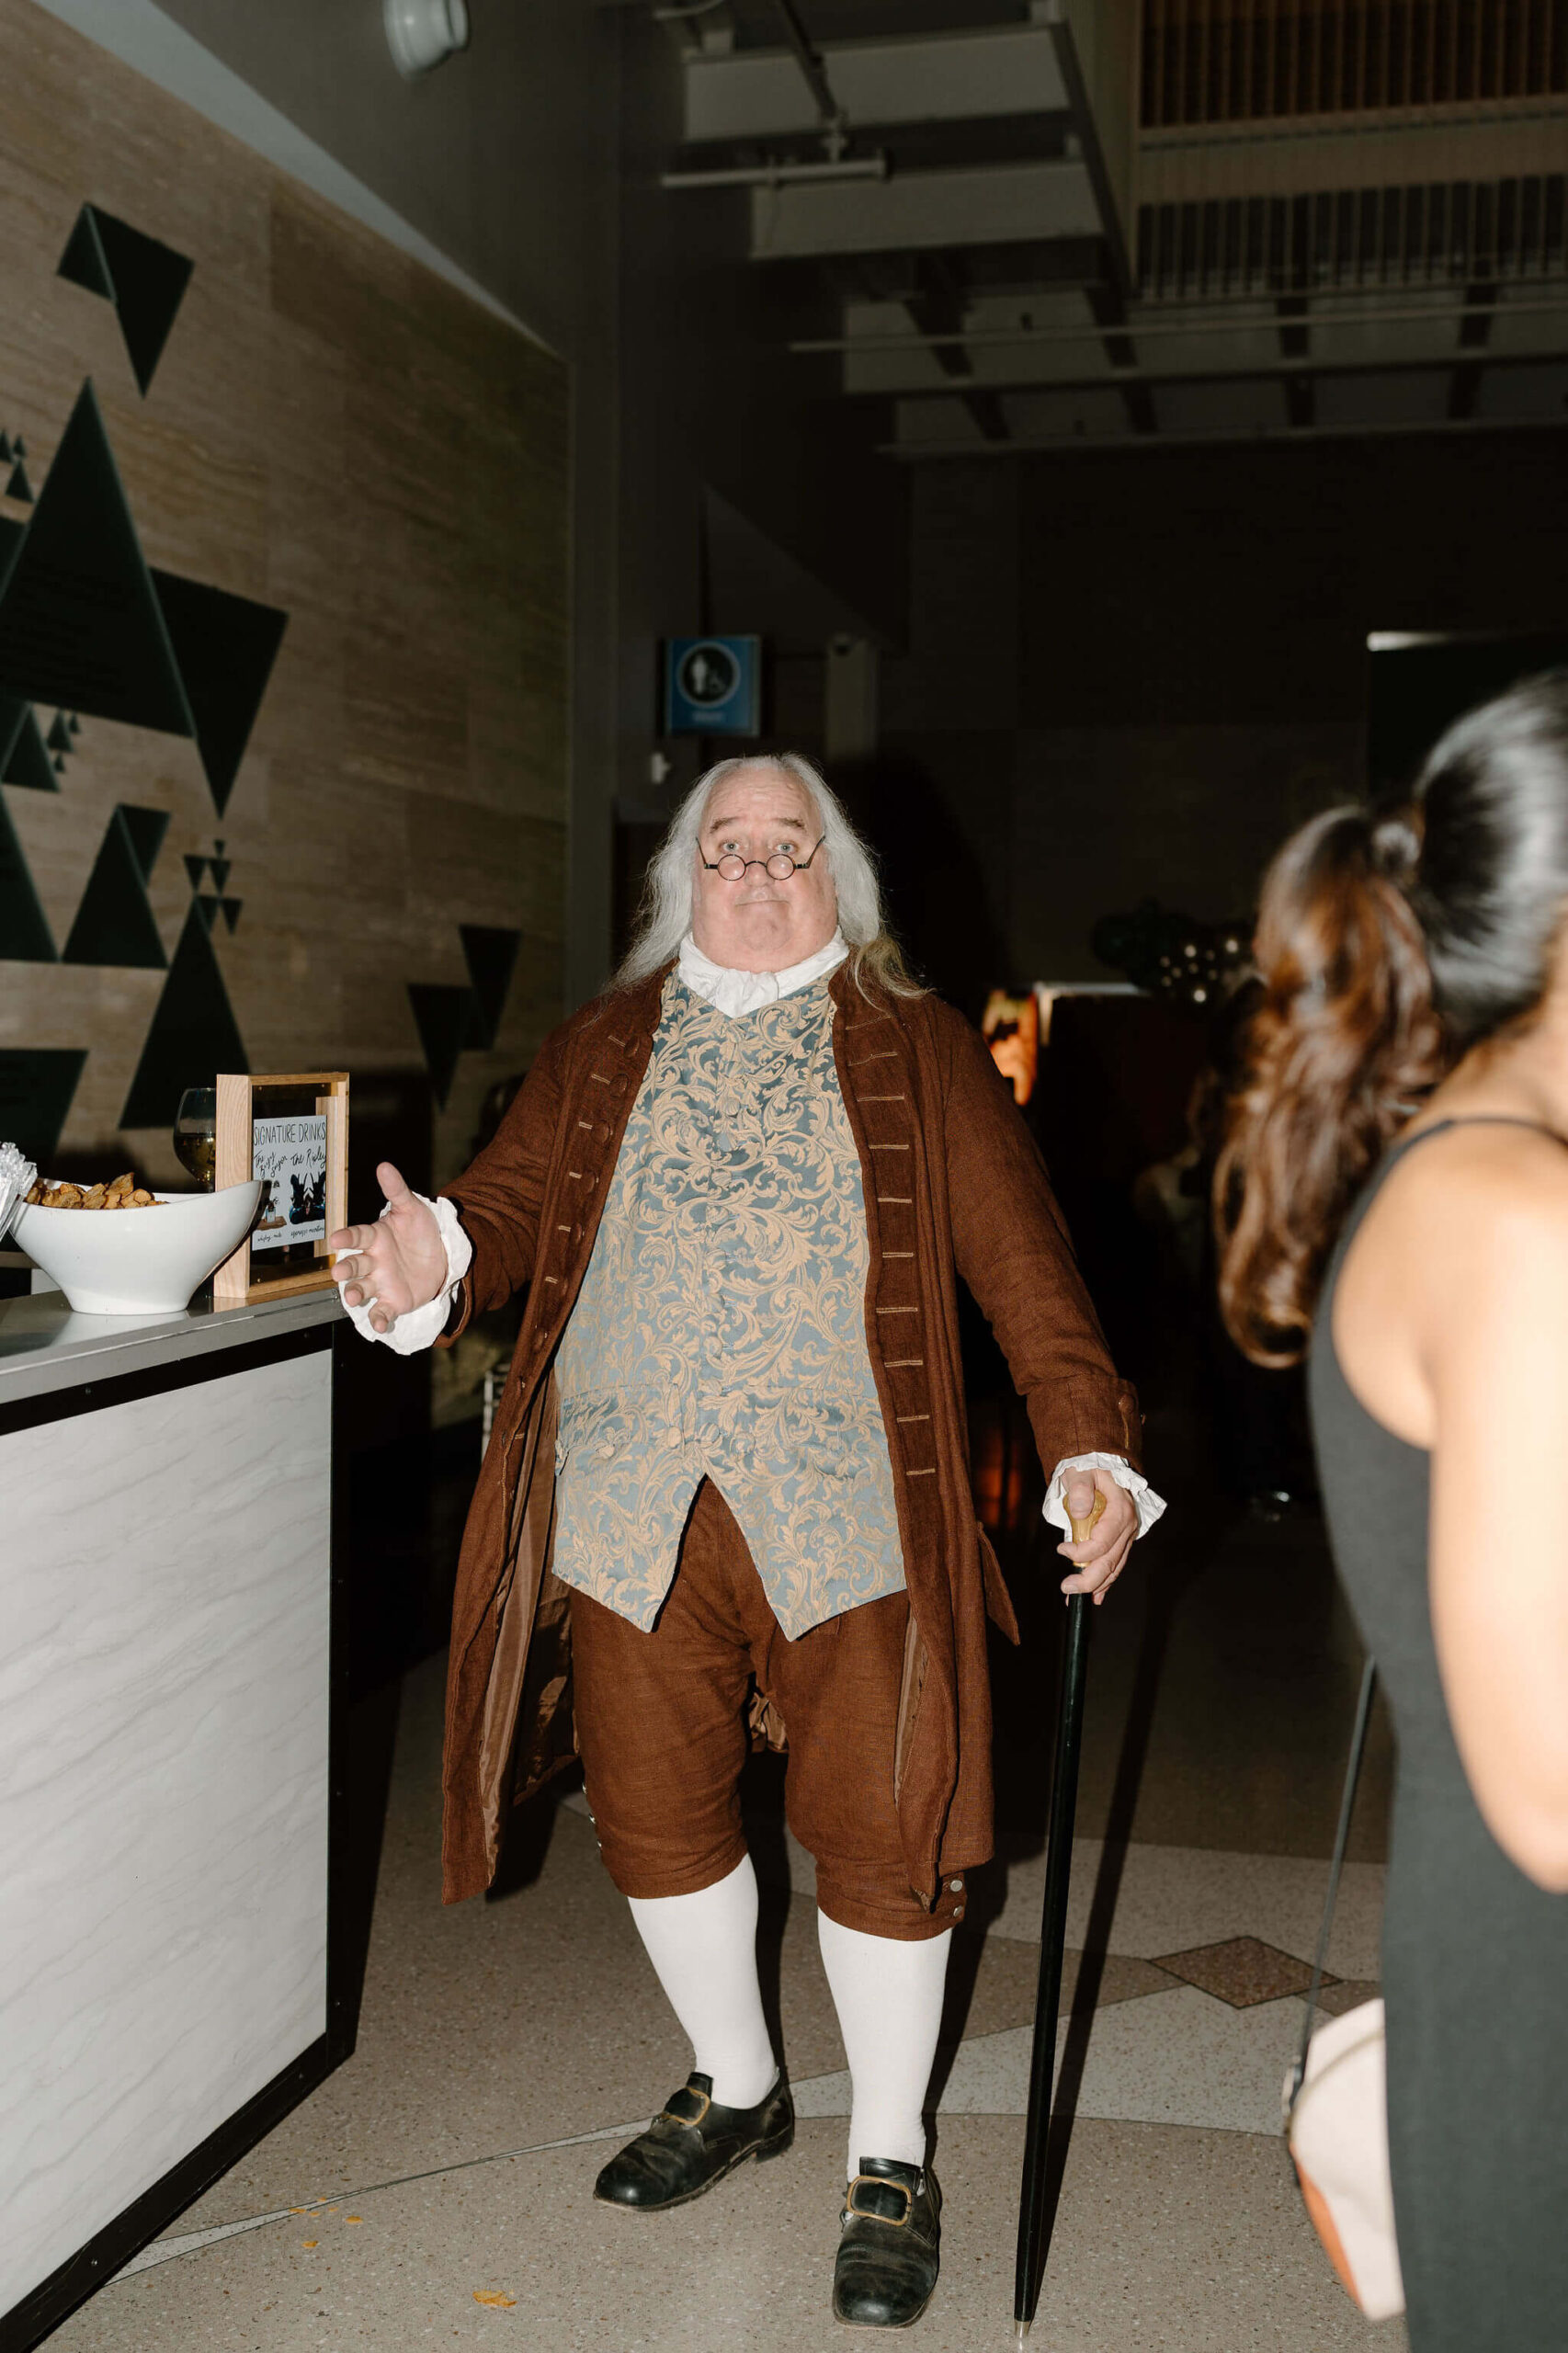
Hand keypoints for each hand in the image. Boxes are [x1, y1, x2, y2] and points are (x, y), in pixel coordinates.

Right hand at [328, 1163, 447, 1336]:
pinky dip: (378, 1319)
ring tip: (353, 1297)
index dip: (346, 1238)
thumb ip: (397, 1190)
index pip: (357, 1237)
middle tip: (338, 1272)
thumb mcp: (412, 1208)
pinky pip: (381, 1311)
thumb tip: (384, 1166)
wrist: (441, 1255)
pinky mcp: (393, 1300)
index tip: (336, 1239)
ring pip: (361, 1289)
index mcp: (374, 1237)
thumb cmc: (420, 1230)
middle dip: (345, 1269)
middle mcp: (373, 1261)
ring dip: (355, 1293)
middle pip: (354, 1265)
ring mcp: (381, 1282)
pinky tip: (380, 1326)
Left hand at [1057, 1468, 1136, 1604]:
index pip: (1103, 1542)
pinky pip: (1115, 1564)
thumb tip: (1079, 1511)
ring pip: (1114, 1566)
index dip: (1082, 1552)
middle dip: (1088, 1579)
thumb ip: (1080, 1489)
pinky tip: (1096, 1596)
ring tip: (1074, 1597)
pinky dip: (1105, 1581)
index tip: (1061, 1549)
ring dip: (1096, 1585)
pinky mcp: (1120, 1540)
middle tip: (1066, 1588)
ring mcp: (1126, 1535)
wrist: (1100, 1465)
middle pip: (1110, 1561)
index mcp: (1120, 1511)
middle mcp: (1127, 1526)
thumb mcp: (1081, 1471)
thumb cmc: (1089, 1468)